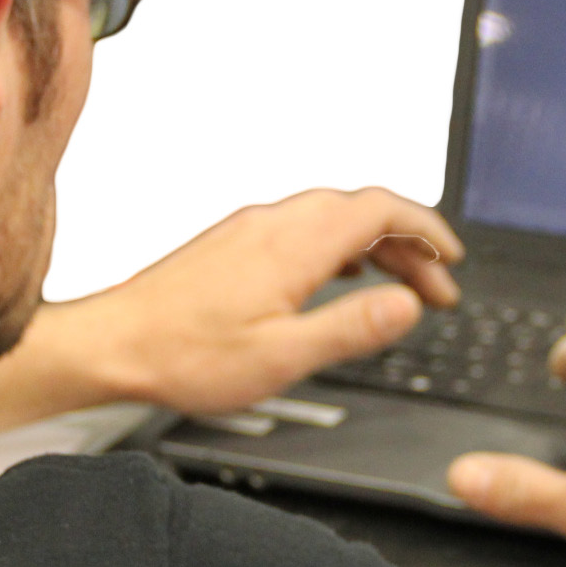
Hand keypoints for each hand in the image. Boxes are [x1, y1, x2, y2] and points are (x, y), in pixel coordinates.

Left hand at [52, 187, 461, 412]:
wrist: (114, 345)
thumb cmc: (184, 355)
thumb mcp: (282, 357)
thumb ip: (350, 327)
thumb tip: (406, 306)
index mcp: (293, 243)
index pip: (382, 209)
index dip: (428, 230)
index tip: (452, 259)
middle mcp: (272, 223)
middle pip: (362, 210)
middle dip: (410, 244)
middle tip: (435, 289)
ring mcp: (249, 229)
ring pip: (331, 217)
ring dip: (376, 246)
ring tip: (398, 288)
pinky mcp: (232, 243)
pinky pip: (302, 227)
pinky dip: (339, 246)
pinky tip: (339, 276)